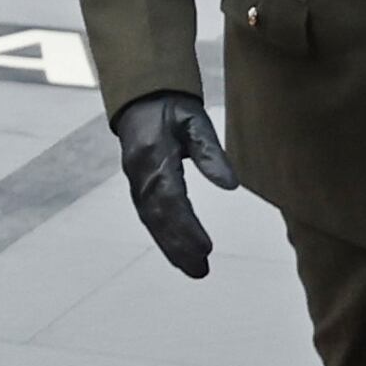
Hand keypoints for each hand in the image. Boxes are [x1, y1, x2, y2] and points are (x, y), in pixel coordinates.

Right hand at [111, 90, 234, 279]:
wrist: (139, 96)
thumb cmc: (170, 107)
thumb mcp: (194, 121)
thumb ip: (211, 152)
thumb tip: (230, 185)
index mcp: (153, 157)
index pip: (171, 198)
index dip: (187, 226)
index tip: (206, 248)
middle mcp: (140, 174)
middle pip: (158, 217)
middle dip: (179, 246)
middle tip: (200, 270)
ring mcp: (135, 181)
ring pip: (152, 221)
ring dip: (171, 247)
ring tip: (194, 269)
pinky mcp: (138, 185)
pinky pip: (149, 216)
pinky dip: (163, 236)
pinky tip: (178, 252)